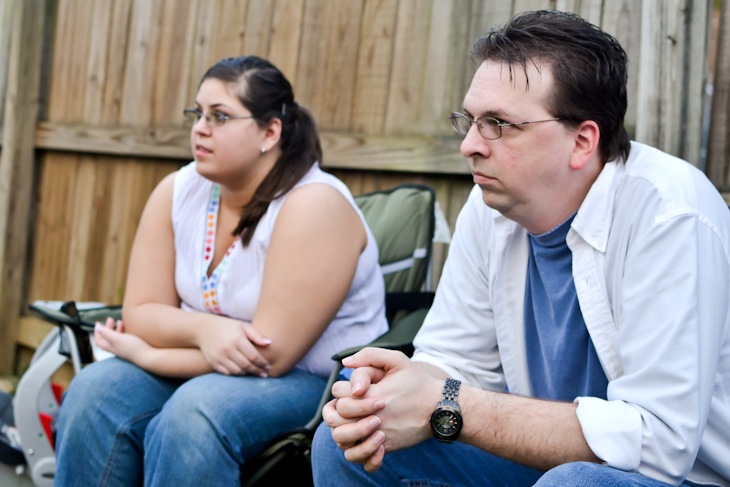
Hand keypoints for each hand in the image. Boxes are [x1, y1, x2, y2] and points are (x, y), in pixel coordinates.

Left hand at [94, 317, 150, 361]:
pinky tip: (129, 328)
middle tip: (110, 319)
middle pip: (108, 338)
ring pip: (117, 338)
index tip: (98, 323)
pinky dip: (124, 332)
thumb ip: (107, 333)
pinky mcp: (133, 347)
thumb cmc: (133, 347)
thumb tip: (97, 328)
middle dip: (107, 328)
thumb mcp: (118, 338)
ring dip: (116, 329)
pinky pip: (125, 339)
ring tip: (120, 321)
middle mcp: (117, 349)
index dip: (97, 332)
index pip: (100, 341)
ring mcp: (125, 348)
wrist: (149, 356)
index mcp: (111, 347)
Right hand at [196, 317, 271, 376]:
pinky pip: (227, 373)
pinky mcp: (213, 362)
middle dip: (257, 371)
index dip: (262, 364)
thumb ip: (256, 335)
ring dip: (247, 373)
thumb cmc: (228, 326)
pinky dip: (236, 373)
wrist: (203, 329)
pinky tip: (242, 372)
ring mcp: (219, 356)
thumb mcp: (243, 326)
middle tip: (264, 374)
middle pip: (246, 365)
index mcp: (237, 339)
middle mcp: (227, 349)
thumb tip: (269, 344)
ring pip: (237, 371)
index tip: (268, 367)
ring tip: (254, 372)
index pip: (253, 356)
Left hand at [324, 348, 441, 471]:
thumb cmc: (417, 382)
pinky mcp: (385, 447)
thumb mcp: (397, 360)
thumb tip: (345, 363)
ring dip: (344, 429)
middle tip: (353, 405)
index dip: (344, 388)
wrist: (439, 408)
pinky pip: (360, 456)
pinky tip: (365, 438)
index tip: (358, 388)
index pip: (338, 392)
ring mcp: (377, 434)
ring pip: (342, 439)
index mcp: (370, 394)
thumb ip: (369, 355)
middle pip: (335, 417)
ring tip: (354, 422)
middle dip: (340, 409)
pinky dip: (358, 450)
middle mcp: (370, 416)